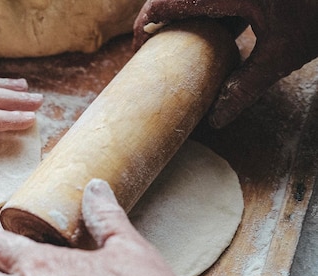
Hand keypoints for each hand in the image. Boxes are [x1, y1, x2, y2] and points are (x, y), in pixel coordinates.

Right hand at [133, 0, 317, 127]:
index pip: (169, 0)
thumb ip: (245, 86)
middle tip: (154, 42)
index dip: (146, 20)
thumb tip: (218, 119)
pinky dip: (205, 5)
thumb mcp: (282, 55)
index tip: (138, 43)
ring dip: (182, 8)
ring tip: (178, 36)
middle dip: (160, 13)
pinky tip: (214, 24)